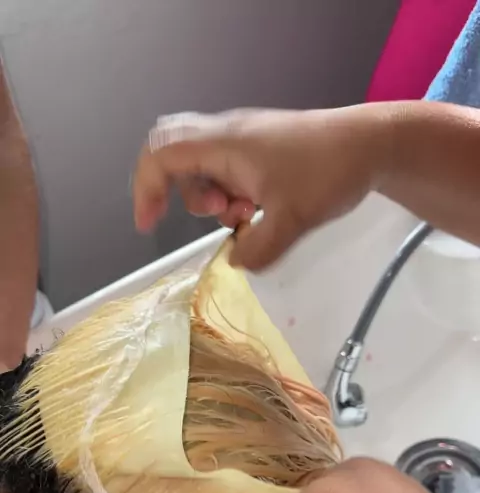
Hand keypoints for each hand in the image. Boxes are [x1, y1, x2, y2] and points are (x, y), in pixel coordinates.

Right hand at [133, 106, 385, 269]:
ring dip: (212, 196)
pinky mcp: (260, 148)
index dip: (146, 188)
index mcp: (224, 144)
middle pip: (173, 151)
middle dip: (176, 190)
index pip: (161, 155)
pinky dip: (231, 193)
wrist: (371, 144)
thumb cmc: (328, 173)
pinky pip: (226, 168)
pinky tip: (259, 209)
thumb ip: (257, 249)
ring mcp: (244, 139)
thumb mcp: (292, 220)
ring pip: (202, 164)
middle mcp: (227, 135)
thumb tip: (236, 263)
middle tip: (206, 217)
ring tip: (245, 215)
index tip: (151, 224)